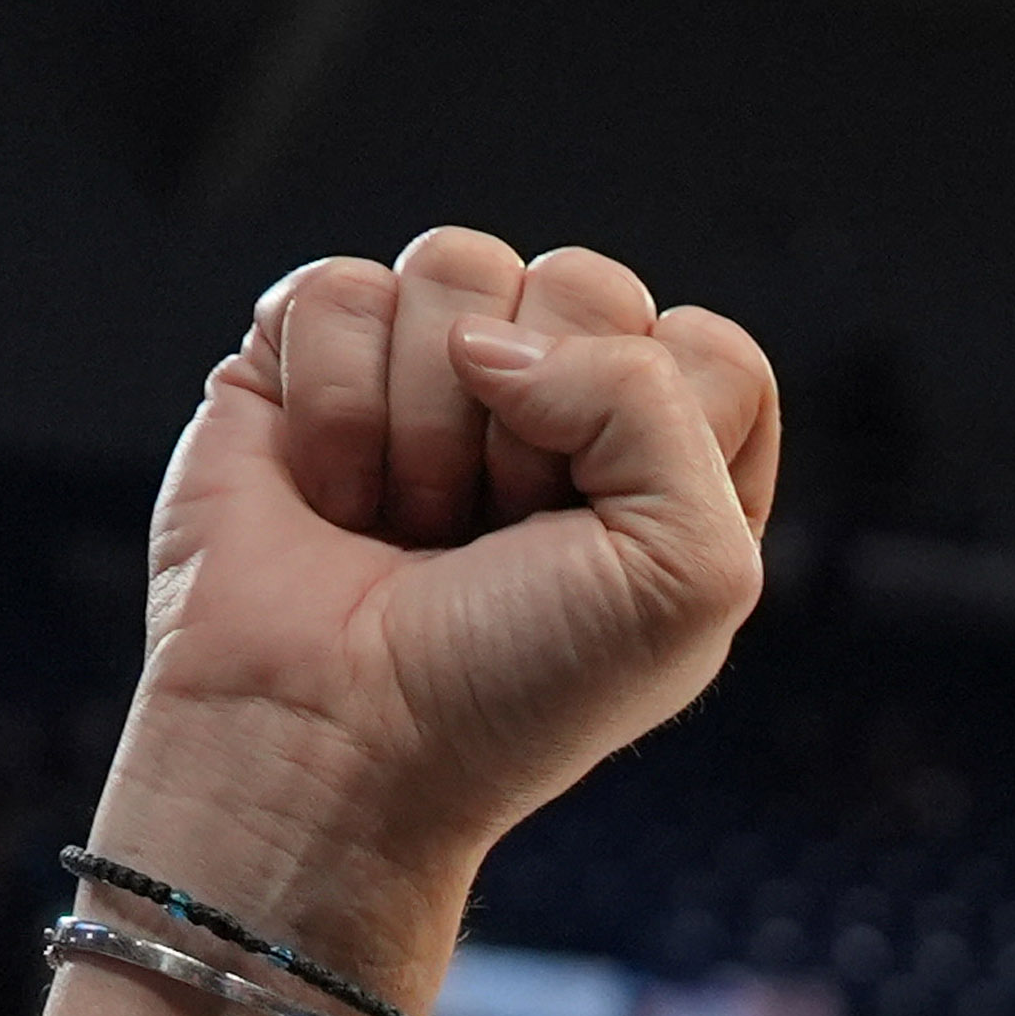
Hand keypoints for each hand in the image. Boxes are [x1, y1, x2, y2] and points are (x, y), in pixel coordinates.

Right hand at [103, 229, 783, 983]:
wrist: (330, 749)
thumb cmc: (515, 689)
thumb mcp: (687, 574)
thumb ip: (660, 405)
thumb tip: (488, 338)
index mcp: (672, 466)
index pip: (707, 348)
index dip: (653, 430)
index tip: (597, 541)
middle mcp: (558, 409)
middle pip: (585, 283)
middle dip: (535, 424)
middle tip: (492, 535)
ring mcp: (429, 375)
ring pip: (456, 266)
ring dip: (427, 419)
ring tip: (407, 524)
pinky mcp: (306, 364)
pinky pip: (336, 290)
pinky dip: (330, 405)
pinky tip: (329, 495)